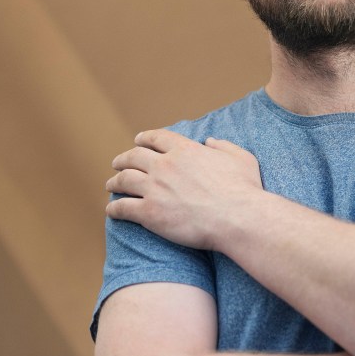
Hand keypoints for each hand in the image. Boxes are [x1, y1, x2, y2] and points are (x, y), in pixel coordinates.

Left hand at [105, 129, 261, 248]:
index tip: (138, 141)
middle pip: (134, 157)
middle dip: (123, 159)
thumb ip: (223, 146)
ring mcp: (154, 188)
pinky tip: (111, 210)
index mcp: (185, 149)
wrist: (237, 218)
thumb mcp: (241, 157)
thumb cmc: (243, 189)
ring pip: (124, 180)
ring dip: (114, 182)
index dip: (144, 138)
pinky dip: (114, 208)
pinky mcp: (149, 213)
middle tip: (118, 163)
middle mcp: (165, 165)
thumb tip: (210, 141)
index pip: (156, 138)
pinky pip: (123, 207)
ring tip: (111, 185)